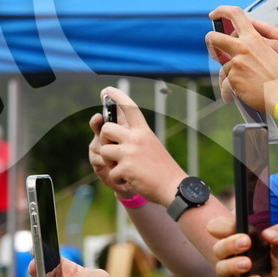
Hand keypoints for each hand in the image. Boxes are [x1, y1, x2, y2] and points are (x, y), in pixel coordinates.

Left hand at [95, 87, 187, 206]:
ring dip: (110, 162)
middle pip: (106, 128)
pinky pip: (111, 172)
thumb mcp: (151, 146)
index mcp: (144, 131)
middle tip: (114, 150)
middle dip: (104, 140)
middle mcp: (137, 138)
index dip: (117, 97)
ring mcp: (130, 153)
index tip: (106, 90)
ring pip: (104, 150)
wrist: (173, 187)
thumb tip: (113, 132)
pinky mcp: (126, 168)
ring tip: (124, 168)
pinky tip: (131, 180)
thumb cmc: (162, 169)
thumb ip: (135, 138)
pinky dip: (118, 179)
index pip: (129, 108)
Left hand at [206, 6, 277, 112]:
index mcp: (254, 38)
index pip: (235, 14)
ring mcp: (237, 63)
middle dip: (210, 43)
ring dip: (227, 78)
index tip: (215, 14)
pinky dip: (227, 92)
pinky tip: (230, 96)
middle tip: (213, 48)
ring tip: (234, 87)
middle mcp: (244, 48)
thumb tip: (237, 50)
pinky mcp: (233, 78)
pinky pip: (225, 84)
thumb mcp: (270, 54)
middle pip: (215, 38)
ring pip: (222, 67)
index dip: (222, 11)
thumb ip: (252, 48)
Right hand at [210, 217, 277, 276]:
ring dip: (233, 264)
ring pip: (221, 267)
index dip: (223, 224)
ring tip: (248, 264)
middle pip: (219, 247)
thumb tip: (267, 233)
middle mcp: (235, 256)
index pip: (225, 228)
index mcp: (245, 240)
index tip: (234, 222)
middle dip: (229, 243)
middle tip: (246, 241)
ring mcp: (234, 276)